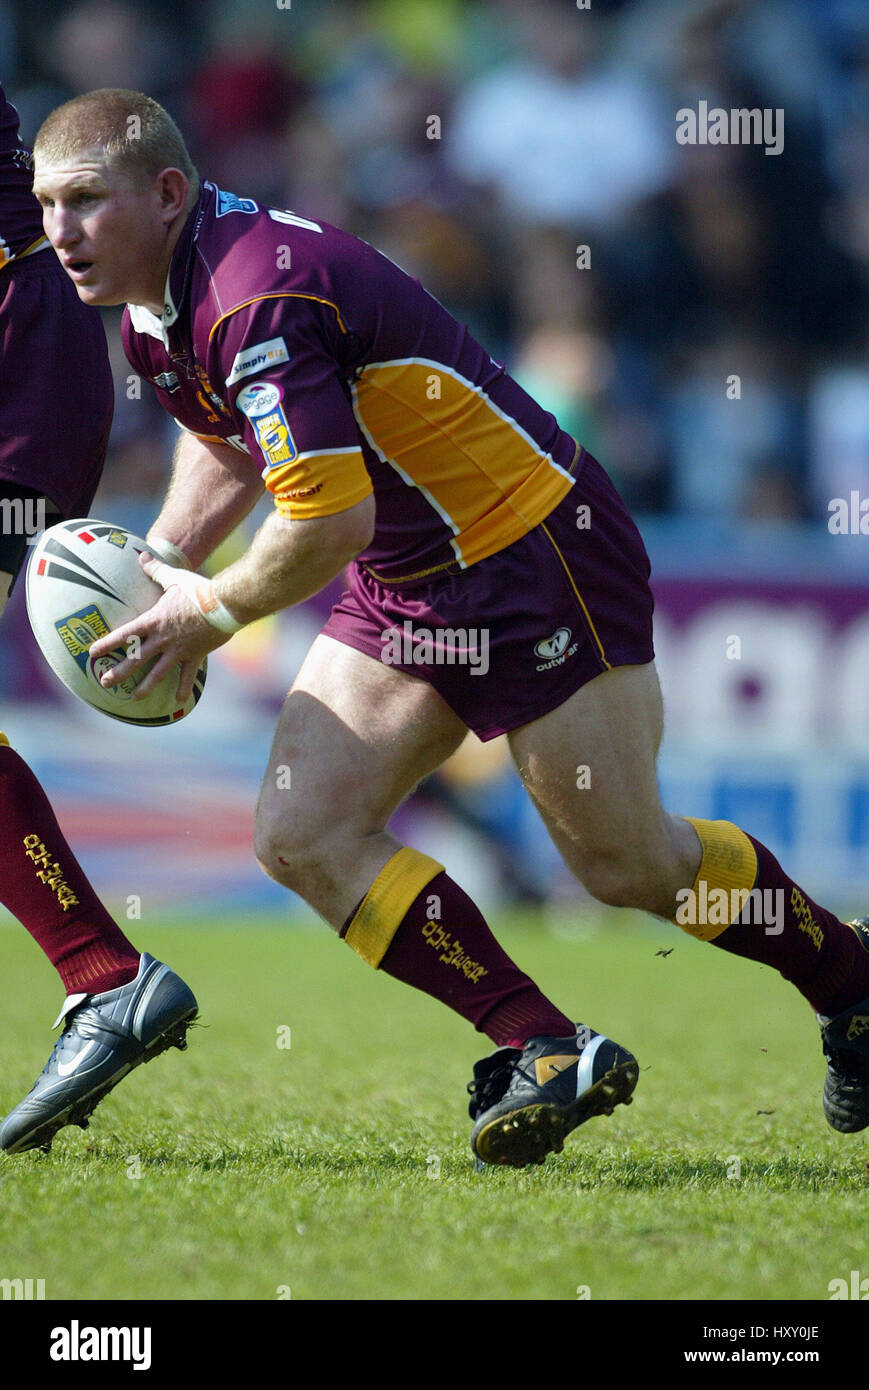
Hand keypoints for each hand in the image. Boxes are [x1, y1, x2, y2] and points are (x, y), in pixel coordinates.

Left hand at [88, 552, 230, 702]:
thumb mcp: (175, 577)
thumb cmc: (199, 589)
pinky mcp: (195, 656)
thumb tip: (142, 555)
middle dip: (119, 672)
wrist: (224, 605)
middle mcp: (162, 639)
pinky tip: (177, 702)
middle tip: (105, 682)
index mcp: (154, 620)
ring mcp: (178, 650)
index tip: (92, 653)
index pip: (125, 634)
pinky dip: (182, 689)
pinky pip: (186, 676)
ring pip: (157, 673)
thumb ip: (156, 569)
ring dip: (145, 687)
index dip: (107, 644)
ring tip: (134, 697)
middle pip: (136, 658)